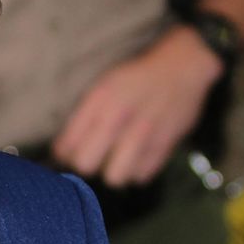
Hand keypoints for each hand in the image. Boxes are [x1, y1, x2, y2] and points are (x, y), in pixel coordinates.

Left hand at [51, 26, 221, 188]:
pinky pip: (142, 175)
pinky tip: (136, 158)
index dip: (63, 154)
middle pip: (86, 164)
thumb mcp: (101, 88)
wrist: (181, 66)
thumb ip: (81, 118)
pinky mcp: (166, 143)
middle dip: (84, 165)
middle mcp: (120, 116)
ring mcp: (145, 132)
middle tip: (91, 158)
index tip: (68, 153)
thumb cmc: (134, 79)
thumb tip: (61, 152)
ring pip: (114, 177)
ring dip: (112, 172)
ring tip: (115, 162)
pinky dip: (136, 171)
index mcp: (99, 100)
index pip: (67, 145)